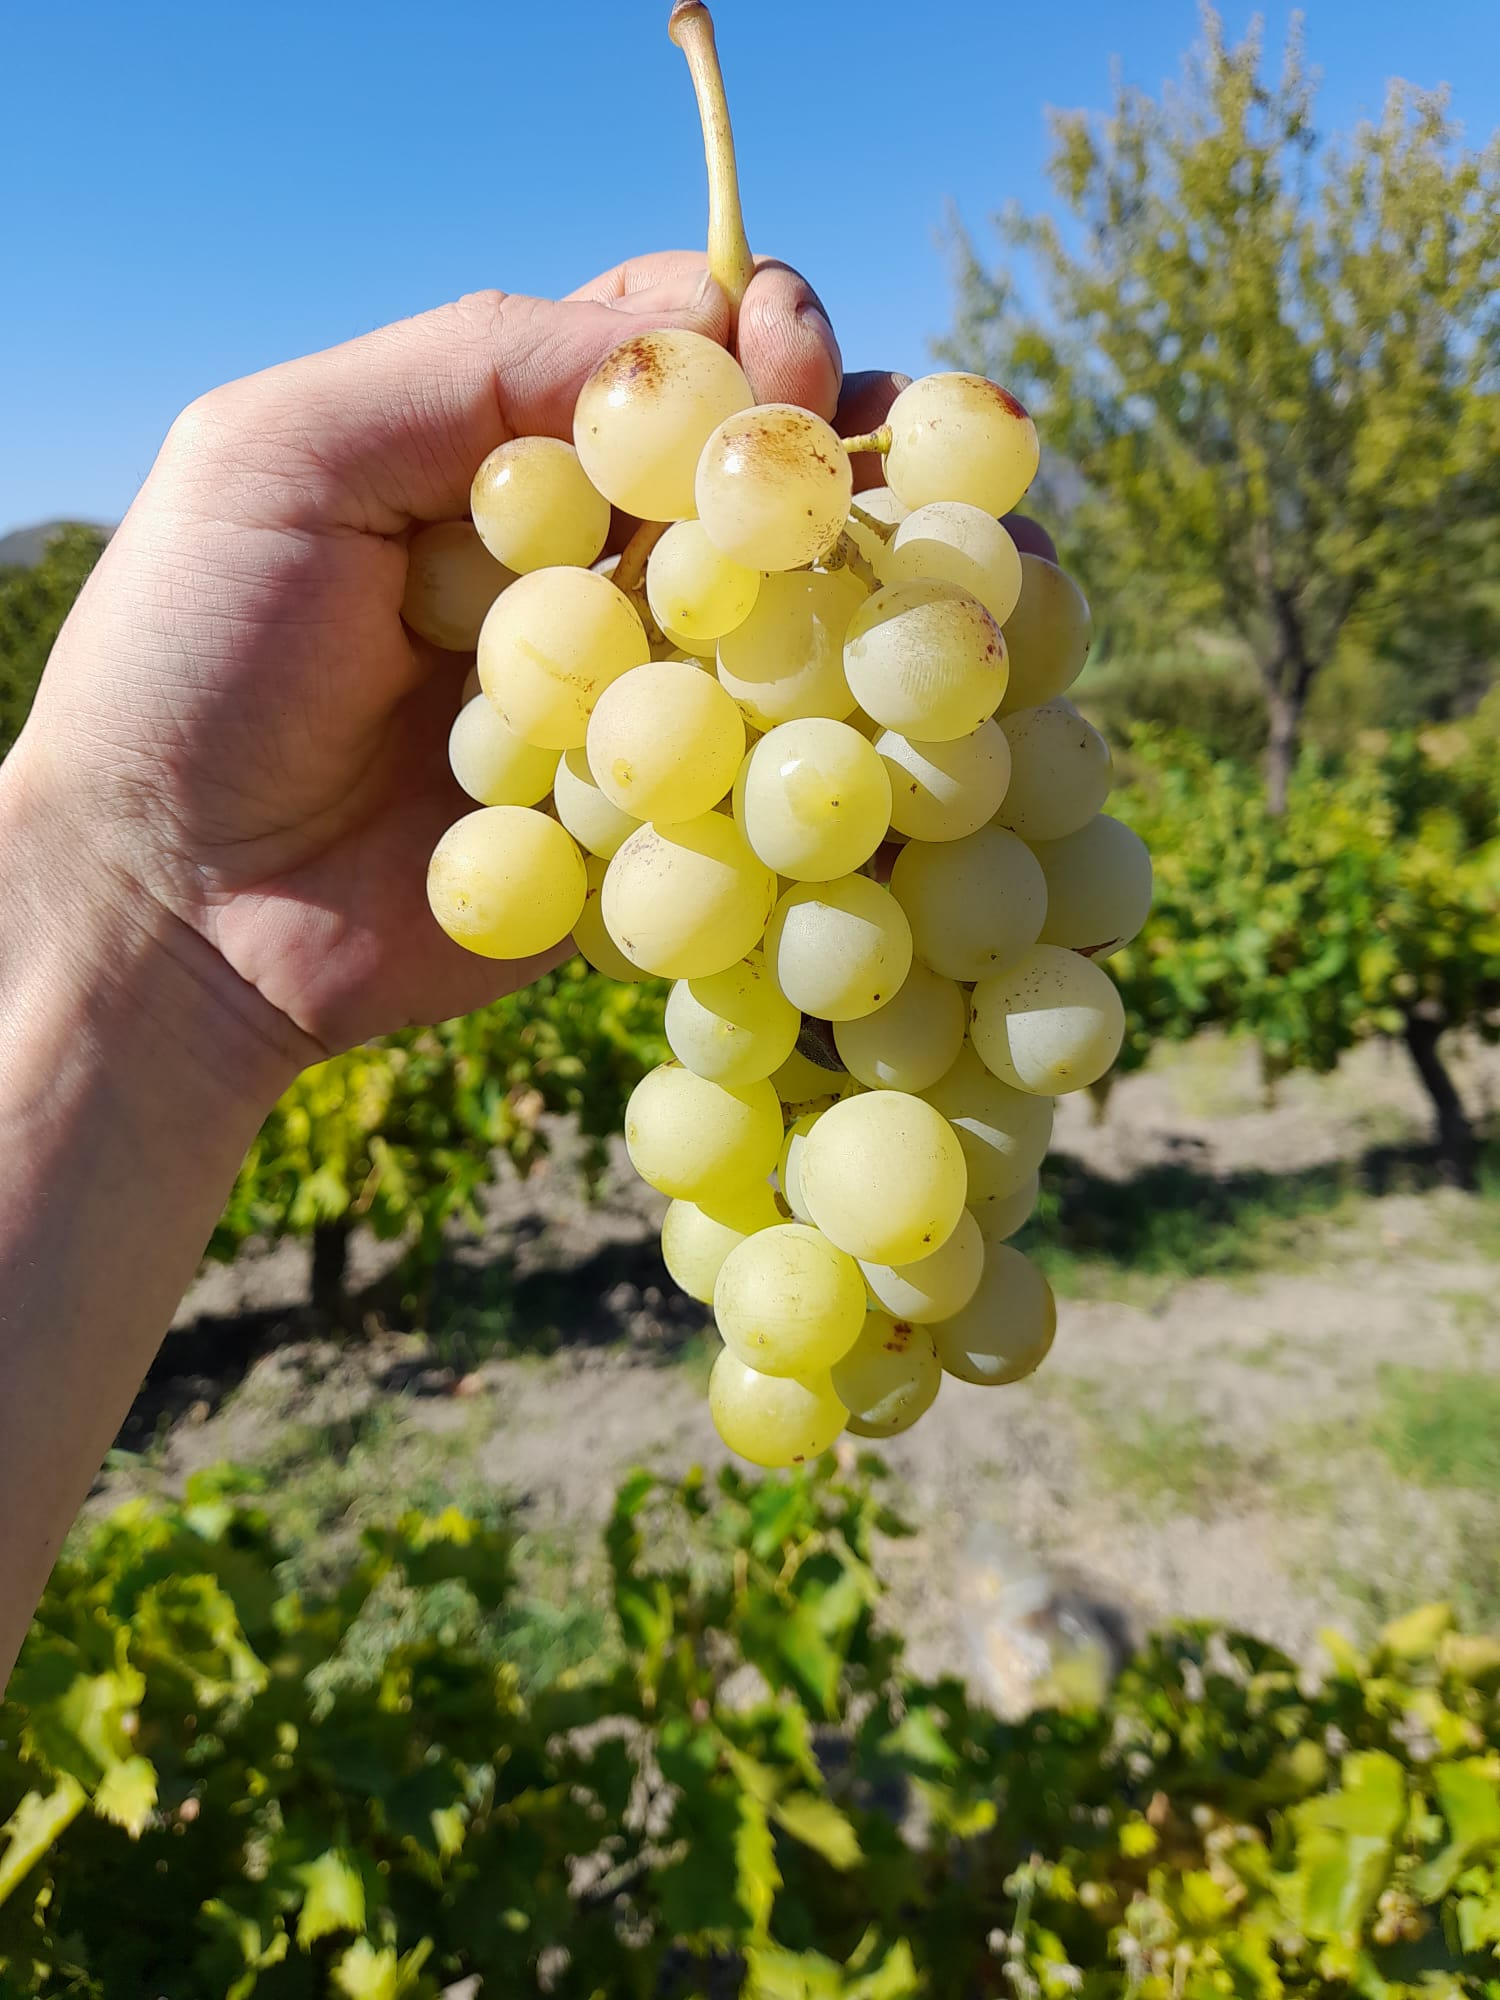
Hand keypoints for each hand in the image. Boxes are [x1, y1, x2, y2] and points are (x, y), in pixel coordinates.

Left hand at [9, 252, 902, 1076]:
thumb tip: (687, 328)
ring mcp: (634, 697)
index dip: (740, 336)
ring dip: (888, 577)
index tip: (785, 351)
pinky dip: (864, 730)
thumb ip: (471, 362)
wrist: (174, 906)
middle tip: (885, 444)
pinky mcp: (659, 819)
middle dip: (838, 446)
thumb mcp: (287, 456)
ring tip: (988, 560)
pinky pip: (777, 765)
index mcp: (503, 458)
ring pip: (790, 614)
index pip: (658, 359)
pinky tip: (946, 708)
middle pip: (748, 479)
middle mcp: (588, 567)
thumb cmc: (195, 661)